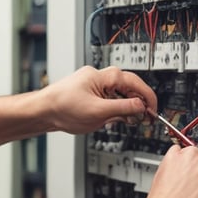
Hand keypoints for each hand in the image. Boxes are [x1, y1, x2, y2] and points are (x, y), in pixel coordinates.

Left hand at [39, 66, 157, 133]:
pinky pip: (110, 99)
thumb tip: (140, 106)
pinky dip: (116, 109)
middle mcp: (102, 77)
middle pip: (129, 88)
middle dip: (138, 104)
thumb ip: (123, 108)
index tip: (154, 111)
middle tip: (145, 119)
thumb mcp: (98, 111)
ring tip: (130, 121)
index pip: (136, 84)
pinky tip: (116, 119)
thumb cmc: (63, 107)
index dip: (148, 99)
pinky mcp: (90, 94)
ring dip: (127, 108)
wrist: (42, 111)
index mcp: (106, 76)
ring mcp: (95, 85)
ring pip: (120, 95)